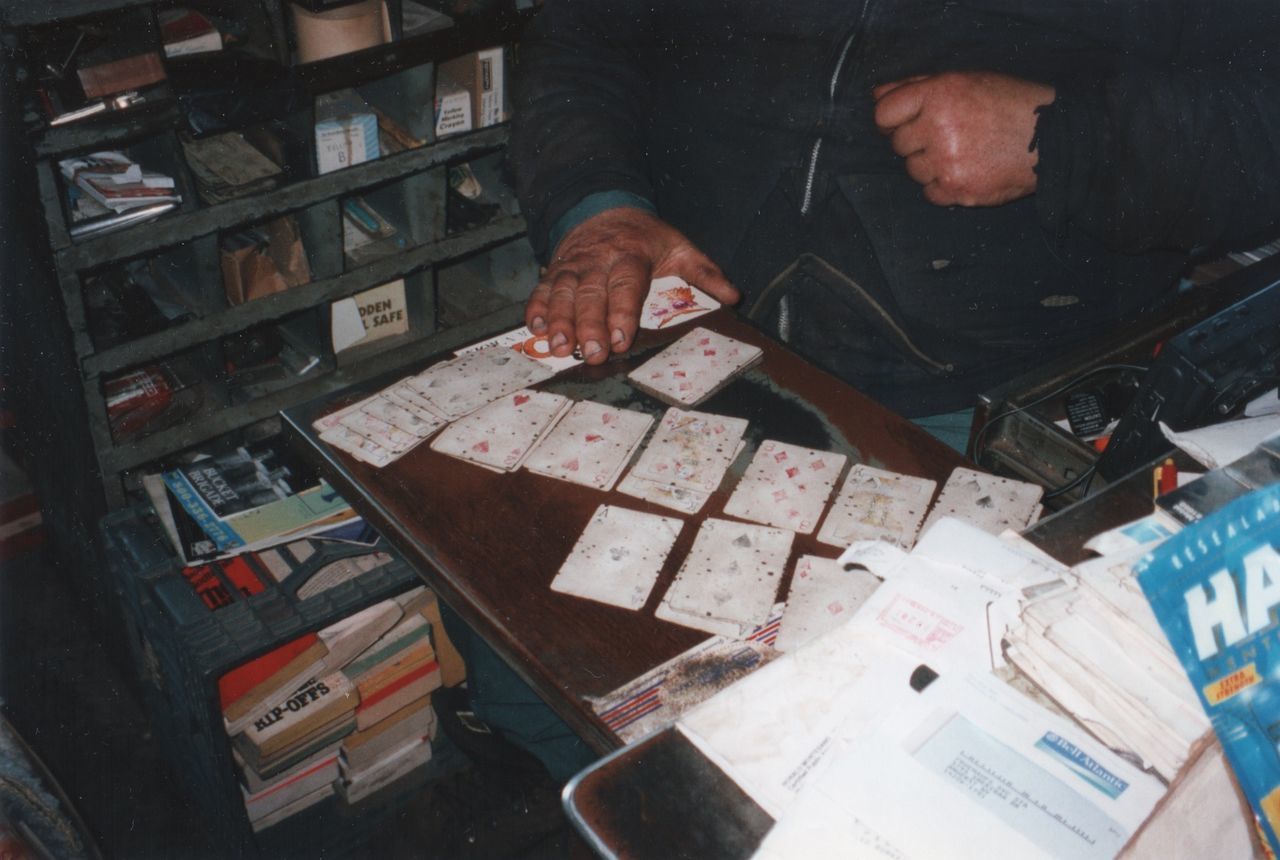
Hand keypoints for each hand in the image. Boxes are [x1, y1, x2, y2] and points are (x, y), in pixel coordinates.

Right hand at [526, 207, 738, 363]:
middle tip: (591, 353)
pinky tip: (535, 328)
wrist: (604, 207)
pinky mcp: (556, 269)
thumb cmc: (645, 238)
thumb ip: (703, 273)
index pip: (626, 284)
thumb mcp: (679, 248)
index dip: (622, 312)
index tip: (621, 338)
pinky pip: (543, 288)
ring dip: (559, 320)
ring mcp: (575, 265)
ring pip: (564, 292)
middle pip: (592, 294)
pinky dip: (537, 307)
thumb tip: (733, 296)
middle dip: (589, 325)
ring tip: (559, 347)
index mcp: (632, 255)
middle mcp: (599, 260)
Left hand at [872, 71, 1054, 206]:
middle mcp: (939, 128)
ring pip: (913, 171)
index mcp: (939, 94)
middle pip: (898, 144)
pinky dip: (943, 187)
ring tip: (962, 153)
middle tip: (947, 136)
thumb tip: (876, 95)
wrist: (1052, 138)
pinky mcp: (957, 190)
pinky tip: (966, 171)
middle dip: (916, 142)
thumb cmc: (1009, 104)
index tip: (901, 123)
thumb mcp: (964, 81)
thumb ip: (916, 86)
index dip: (890, 119)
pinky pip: (929, 193)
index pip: (884, 112)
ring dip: (930, 165)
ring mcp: (947, 162)